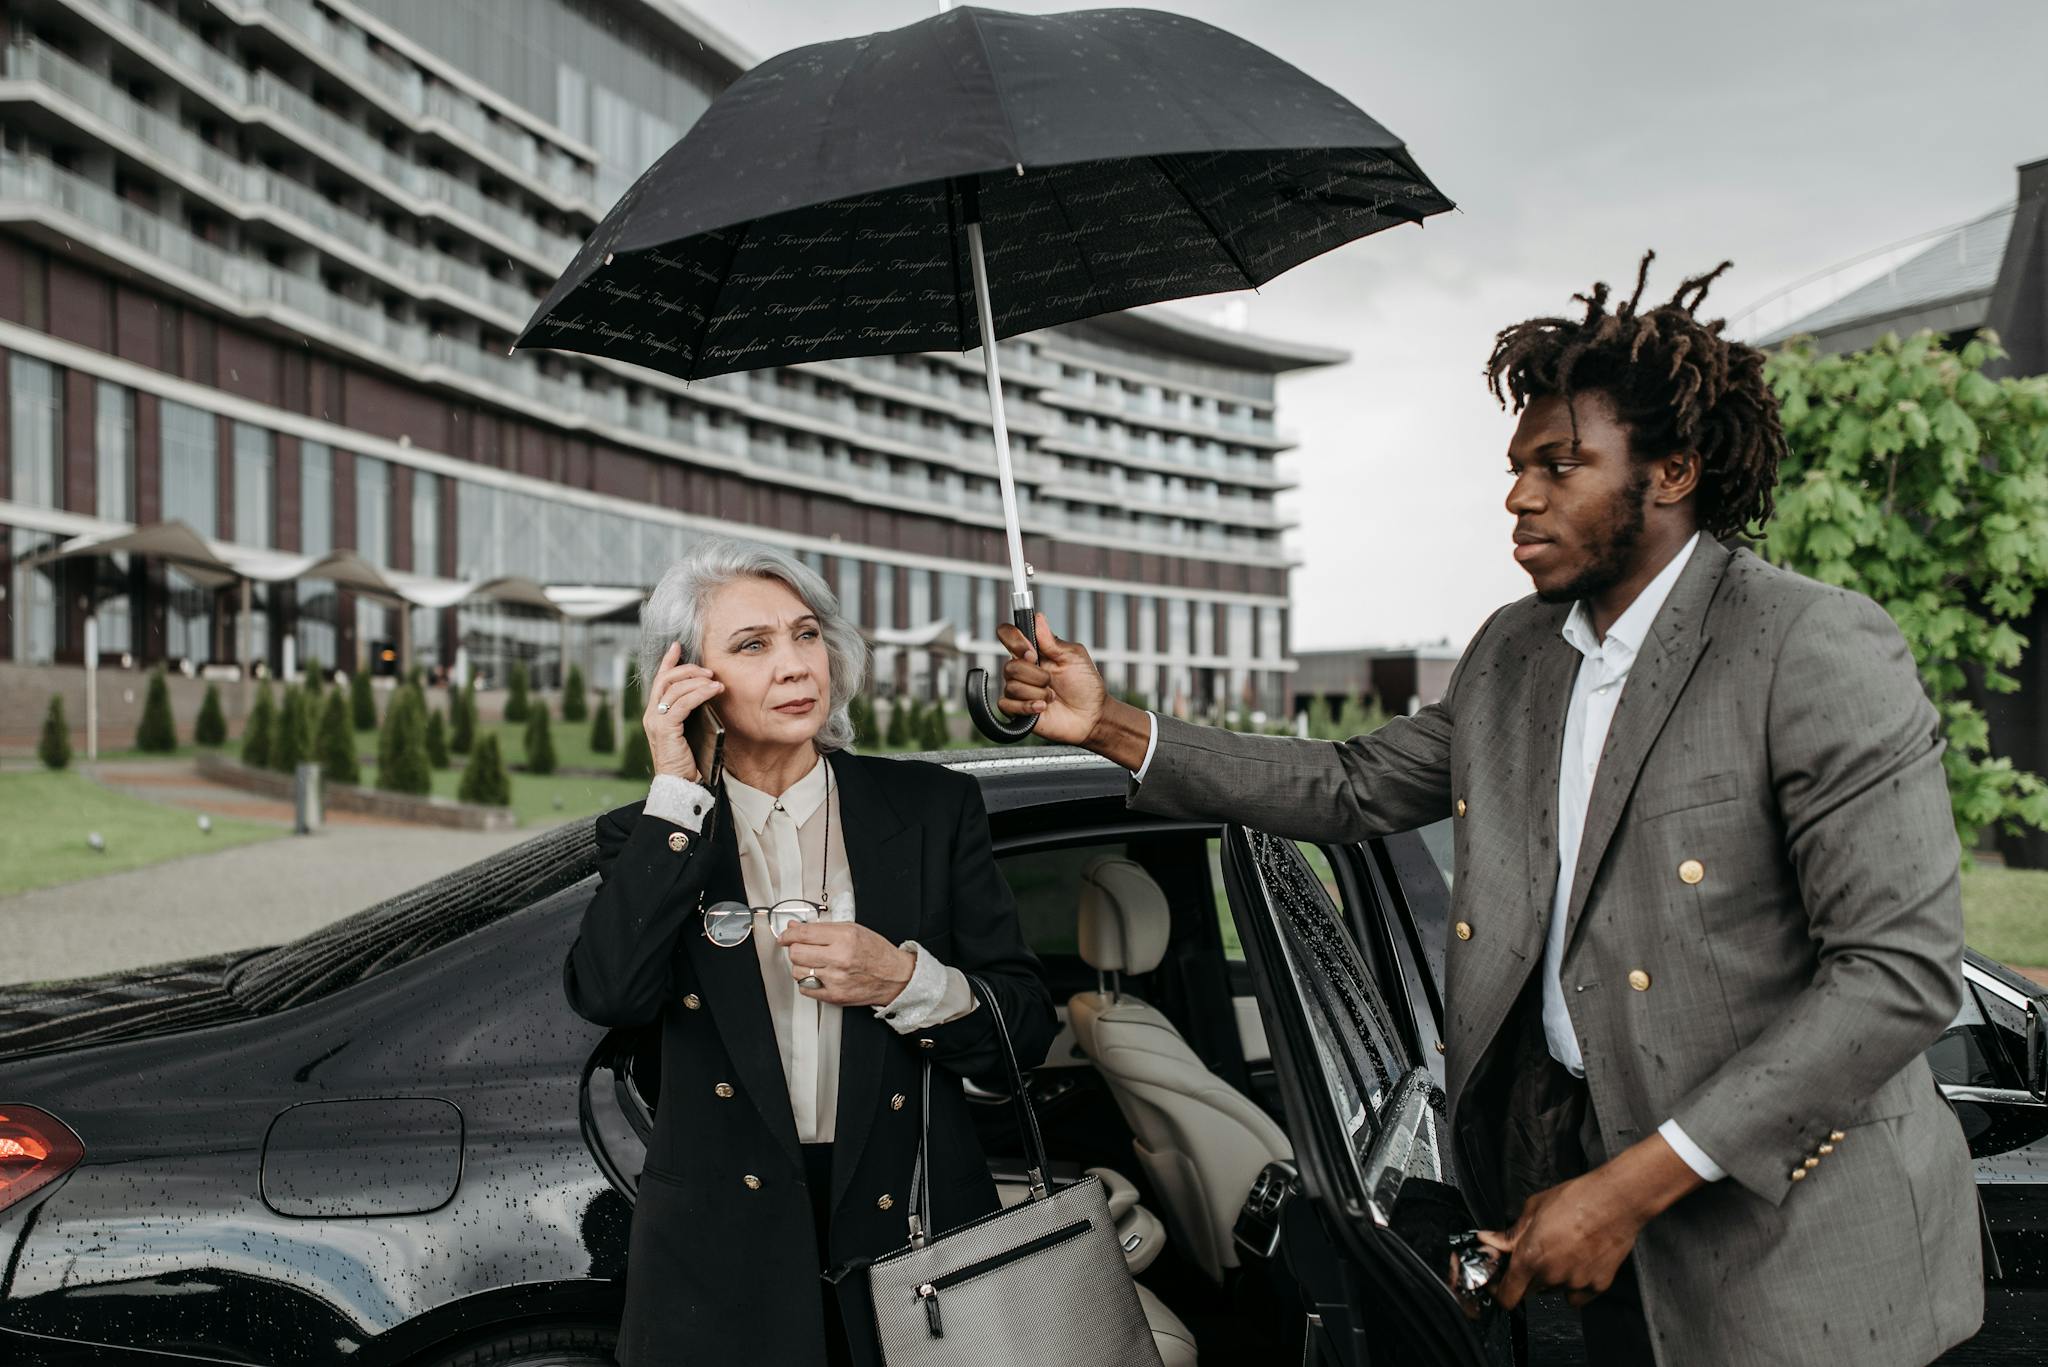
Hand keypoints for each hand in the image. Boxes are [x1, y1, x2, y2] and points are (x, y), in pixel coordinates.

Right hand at [643, 641, 723, 782]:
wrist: (679, 785)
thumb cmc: (687, 761)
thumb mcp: (690, 732)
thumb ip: (691, 714)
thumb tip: (708, 694)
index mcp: (655, 714)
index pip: (659, 681)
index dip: (668, 661)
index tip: (677, 646)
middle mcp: (651, 715)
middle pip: (666, 679)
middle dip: (687, 669)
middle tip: (708, 671)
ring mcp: (655, 721)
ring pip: (674, 689)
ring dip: (697, 681)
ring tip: (715, 682)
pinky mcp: (664, 728)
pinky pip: (682, 703)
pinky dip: (699, 694)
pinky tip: (713, 691)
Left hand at [776, 920, 915, 1006]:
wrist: (894, 976)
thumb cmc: (876, 952)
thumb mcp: (852, 930)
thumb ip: (822, 928)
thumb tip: (795, 927)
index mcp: (845, 937)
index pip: (804, 934)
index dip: (789, 934)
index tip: (785, 936)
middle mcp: (839, 958)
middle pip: (796, 953)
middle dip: (794, 949)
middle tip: (801, 948)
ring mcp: (836, 979)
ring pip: (797, 971)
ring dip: (801, 965)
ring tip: (814, 962)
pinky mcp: (834, 996)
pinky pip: (805, 988)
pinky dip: (807, 981)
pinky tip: (818, 975)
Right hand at [993, 612, 1107, 745]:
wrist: (1091, 715)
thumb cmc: (1085, 684)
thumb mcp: (1073, 656)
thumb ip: (1051, 641)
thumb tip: (1038, 618)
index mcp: (1033, 652)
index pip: (1008, 636)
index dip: (1014, 641)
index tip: (1032, 652)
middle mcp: (1023, 670)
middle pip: (1010, 666)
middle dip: (1036, 675)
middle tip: (1052, 680)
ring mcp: (1019, 690)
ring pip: (1012, 687)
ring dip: (1038, 692)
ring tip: (1052, 697)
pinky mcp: (1017, 710)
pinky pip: (1007, 705)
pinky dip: (1028, 706)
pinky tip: (1043, 708)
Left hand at [1482, 1133, 1702, 1309]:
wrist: (1616, 1201)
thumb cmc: (1576, 1198)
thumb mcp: (1533, 1209)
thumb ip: (1510, 1233)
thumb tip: (1489, 1241)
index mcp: (1529, 1257)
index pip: (1507, 1296)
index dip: (1499, 1290)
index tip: (1501, 1281)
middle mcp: (1551, 1276)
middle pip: (1530, 1291)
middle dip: (1527, 1277)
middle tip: (1536, 1254)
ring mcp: (1576, 1283)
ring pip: (1554, 1290)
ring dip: (1553, 1277)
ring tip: (1564, 1249)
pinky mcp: (1598, 1286)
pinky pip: (1578, 1294)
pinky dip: (1576, 1283)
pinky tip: (1580, 1260)